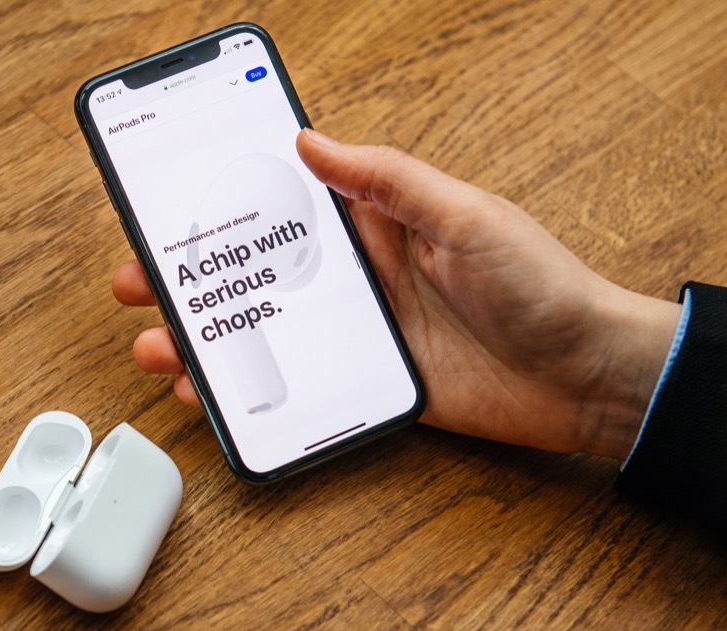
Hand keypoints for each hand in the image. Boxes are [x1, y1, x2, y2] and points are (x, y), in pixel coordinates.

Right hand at [112, 130, 680, 459]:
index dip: (225, 208)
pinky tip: (213, 392)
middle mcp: (360, 277)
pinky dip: (252, 390)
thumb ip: (388, 180)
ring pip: (266, 332)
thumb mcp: (465, 214)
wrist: (585, 376)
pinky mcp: (370, 383)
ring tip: (158, 344)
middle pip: (258, 274)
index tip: (171, 208)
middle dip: (194, 278)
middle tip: (141, 281)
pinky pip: (298, 385)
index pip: (284, 208)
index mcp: (377, 225)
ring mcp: (361, 334)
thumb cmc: (541, 284)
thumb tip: (312, 143)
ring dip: (208, 337)